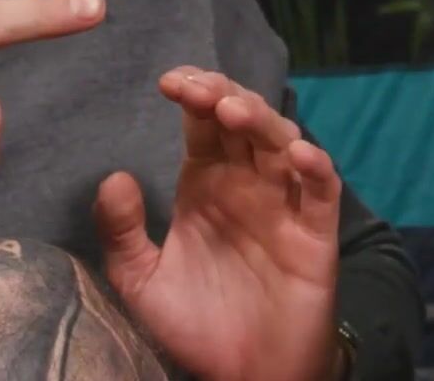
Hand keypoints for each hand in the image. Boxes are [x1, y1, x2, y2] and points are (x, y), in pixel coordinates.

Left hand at [94, 69, 342, 380]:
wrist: (244, 377)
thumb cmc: (196, 325)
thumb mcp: (141, 282)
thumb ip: (122, 232)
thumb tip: (112, 176)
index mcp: (205, 184)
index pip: (202, 124)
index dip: (192, 94)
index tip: (167, 82)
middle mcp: (246, 183)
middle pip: (242, 120)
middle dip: (222, 94)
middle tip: (197, 88)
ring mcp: (283, 204)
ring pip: (281, 141)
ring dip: (261, 119)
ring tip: (233, 110)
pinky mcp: (315, 232)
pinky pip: (321, 189)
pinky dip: (315, 165)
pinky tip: (296, 154)